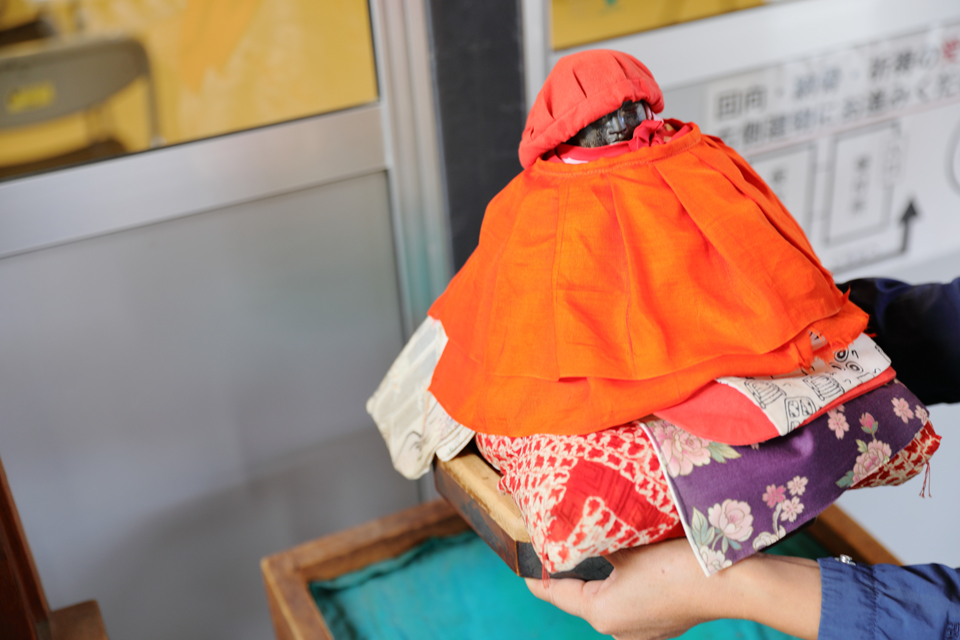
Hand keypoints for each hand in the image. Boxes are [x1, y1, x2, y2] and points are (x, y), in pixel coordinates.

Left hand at [526, 538, 820, 639]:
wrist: (731, 583)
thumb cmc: (676, 564)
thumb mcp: (627, 546)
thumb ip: (596, 541)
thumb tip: (577, 529)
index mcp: (599, 613)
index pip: (552, 591)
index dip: (534, 571)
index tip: (520, 554)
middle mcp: (615, 629)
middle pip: (578, 595)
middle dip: (569, 568)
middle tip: (557, 538)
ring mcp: (640, 630)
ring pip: (604, 597)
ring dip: (598, 574)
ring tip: (591, 543)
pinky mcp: (661, 623)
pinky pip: (628, 601)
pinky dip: (622, 582)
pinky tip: (627, 560)